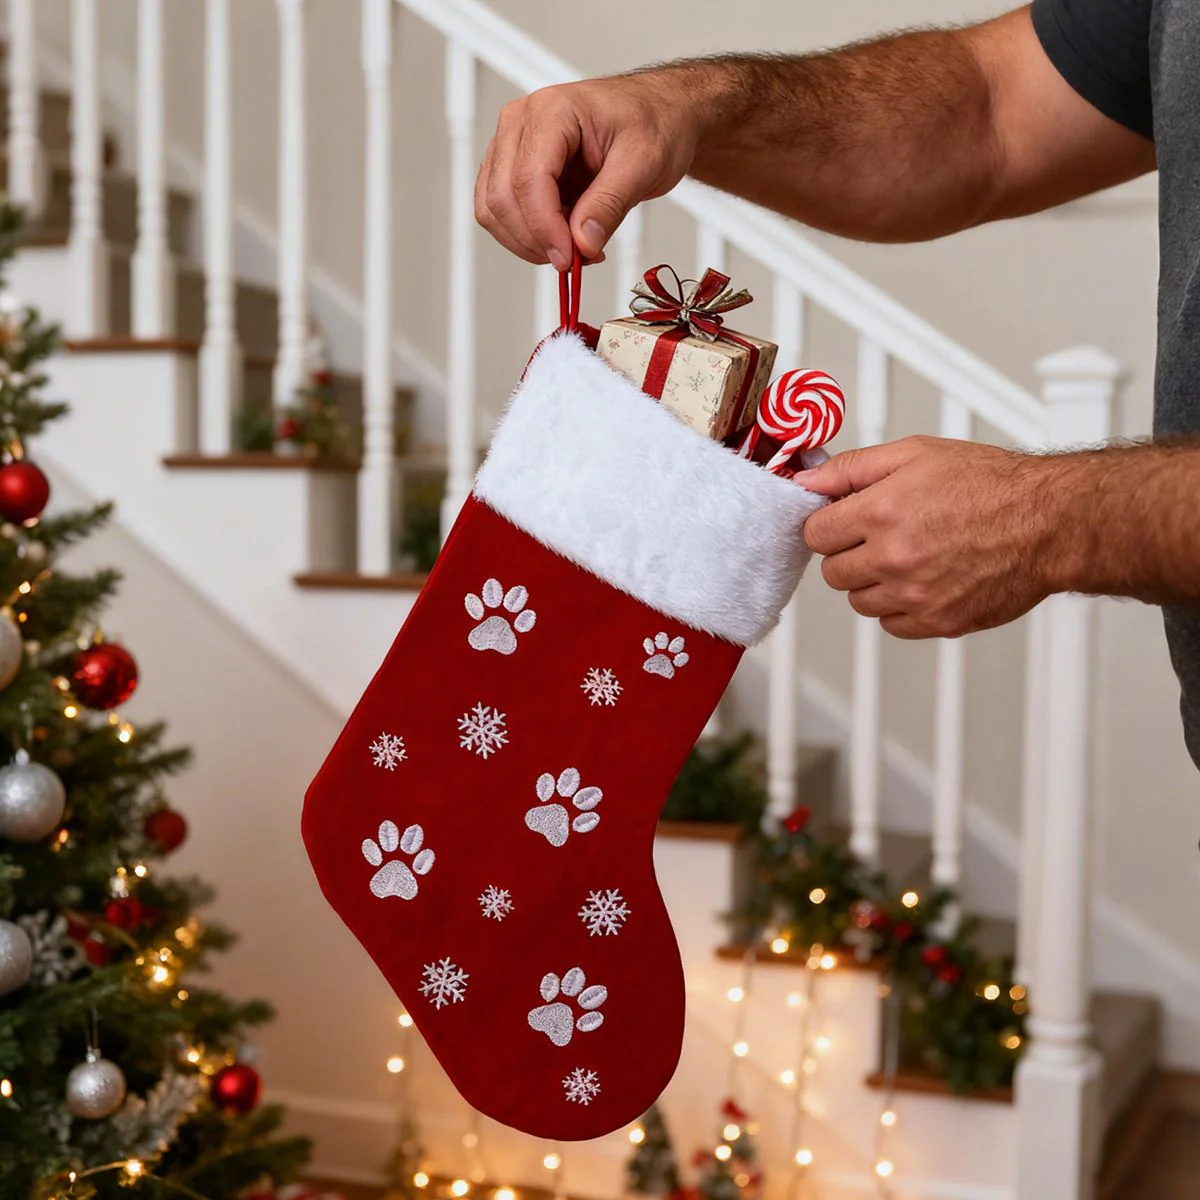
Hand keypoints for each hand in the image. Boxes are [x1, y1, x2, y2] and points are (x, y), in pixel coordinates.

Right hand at [475, 74, 700, 267]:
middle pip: (502, 197)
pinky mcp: (514, 169)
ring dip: (529, 242)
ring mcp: (512, 146)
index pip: (528, 178)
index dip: (545, 228)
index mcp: (552, 111)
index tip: (570, 258)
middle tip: (576, 259)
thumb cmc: (651, 123)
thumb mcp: (643, 162)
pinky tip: (562, 235)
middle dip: (536, 240)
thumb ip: (609, 203)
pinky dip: (529, 236)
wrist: (656, 115)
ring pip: (494, 210)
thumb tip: (583, 242)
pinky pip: (502, 213)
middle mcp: (521, 123)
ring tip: (575, 245)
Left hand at [797, 436, 1060, 637]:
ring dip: (872, 582)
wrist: (1049, 522)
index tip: (845, 520)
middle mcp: (893, 558)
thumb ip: (851, 468)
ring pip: (858, 601)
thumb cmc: (990, 485)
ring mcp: (914, 595)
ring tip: (907, 556)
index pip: (815, 534)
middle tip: (880, 536)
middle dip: (849, 552)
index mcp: (881, 512)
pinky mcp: (937, 622)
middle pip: (833, 571)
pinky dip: (899, 607)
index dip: (828, 524)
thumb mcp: (915, 454)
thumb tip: (808, 479)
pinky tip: (923, 580)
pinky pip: (891, 624)